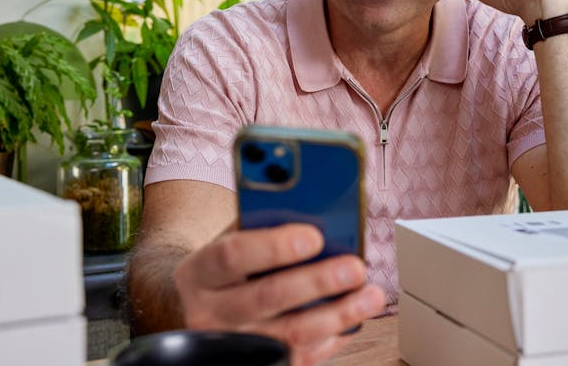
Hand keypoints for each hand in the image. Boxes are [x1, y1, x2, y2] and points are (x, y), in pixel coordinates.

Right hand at [171, 223, 386, 365]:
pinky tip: (354, 318)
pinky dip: (333, 337)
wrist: (197, 311)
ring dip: (338, 314)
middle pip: (267, 297)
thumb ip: (260, 227)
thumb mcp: (227, 242)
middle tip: (354, 268)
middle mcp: (211, 313)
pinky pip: (301, 356)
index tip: (314, 236)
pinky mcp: (260, 364)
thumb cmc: (224, 269)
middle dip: (317, 282)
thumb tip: (315, 216)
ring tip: (370, 296)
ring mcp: (235, 345)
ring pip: (291, 334)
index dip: (274, 246)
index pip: (233, 255)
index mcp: (200, 272)